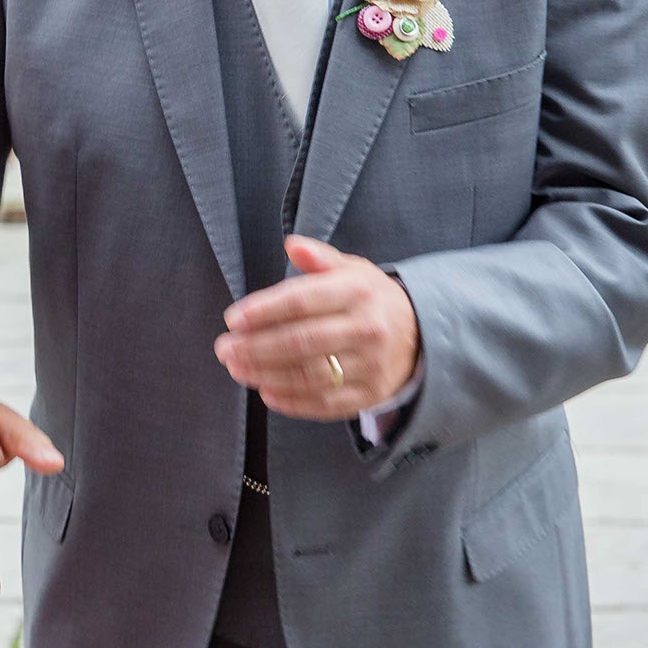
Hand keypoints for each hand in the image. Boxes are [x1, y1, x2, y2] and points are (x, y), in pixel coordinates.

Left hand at [215, 236, 418, 420]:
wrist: (423, 335)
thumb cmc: (371, 299)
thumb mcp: (353, 269)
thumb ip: (320, 258)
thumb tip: (293, 244)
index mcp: (358, 292)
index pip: (302, 301)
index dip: (263, 311)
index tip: (232, 319)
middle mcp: (366, 329)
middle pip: (300, 342)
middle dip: (255, 347)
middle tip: (225, 348)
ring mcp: (371, 365)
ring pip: (309, 375)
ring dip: (266, 375)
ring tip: (236, 368)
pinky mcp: (371, 394)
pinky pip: (325, 403)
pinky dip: (292, 402)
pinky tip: (265, 392)